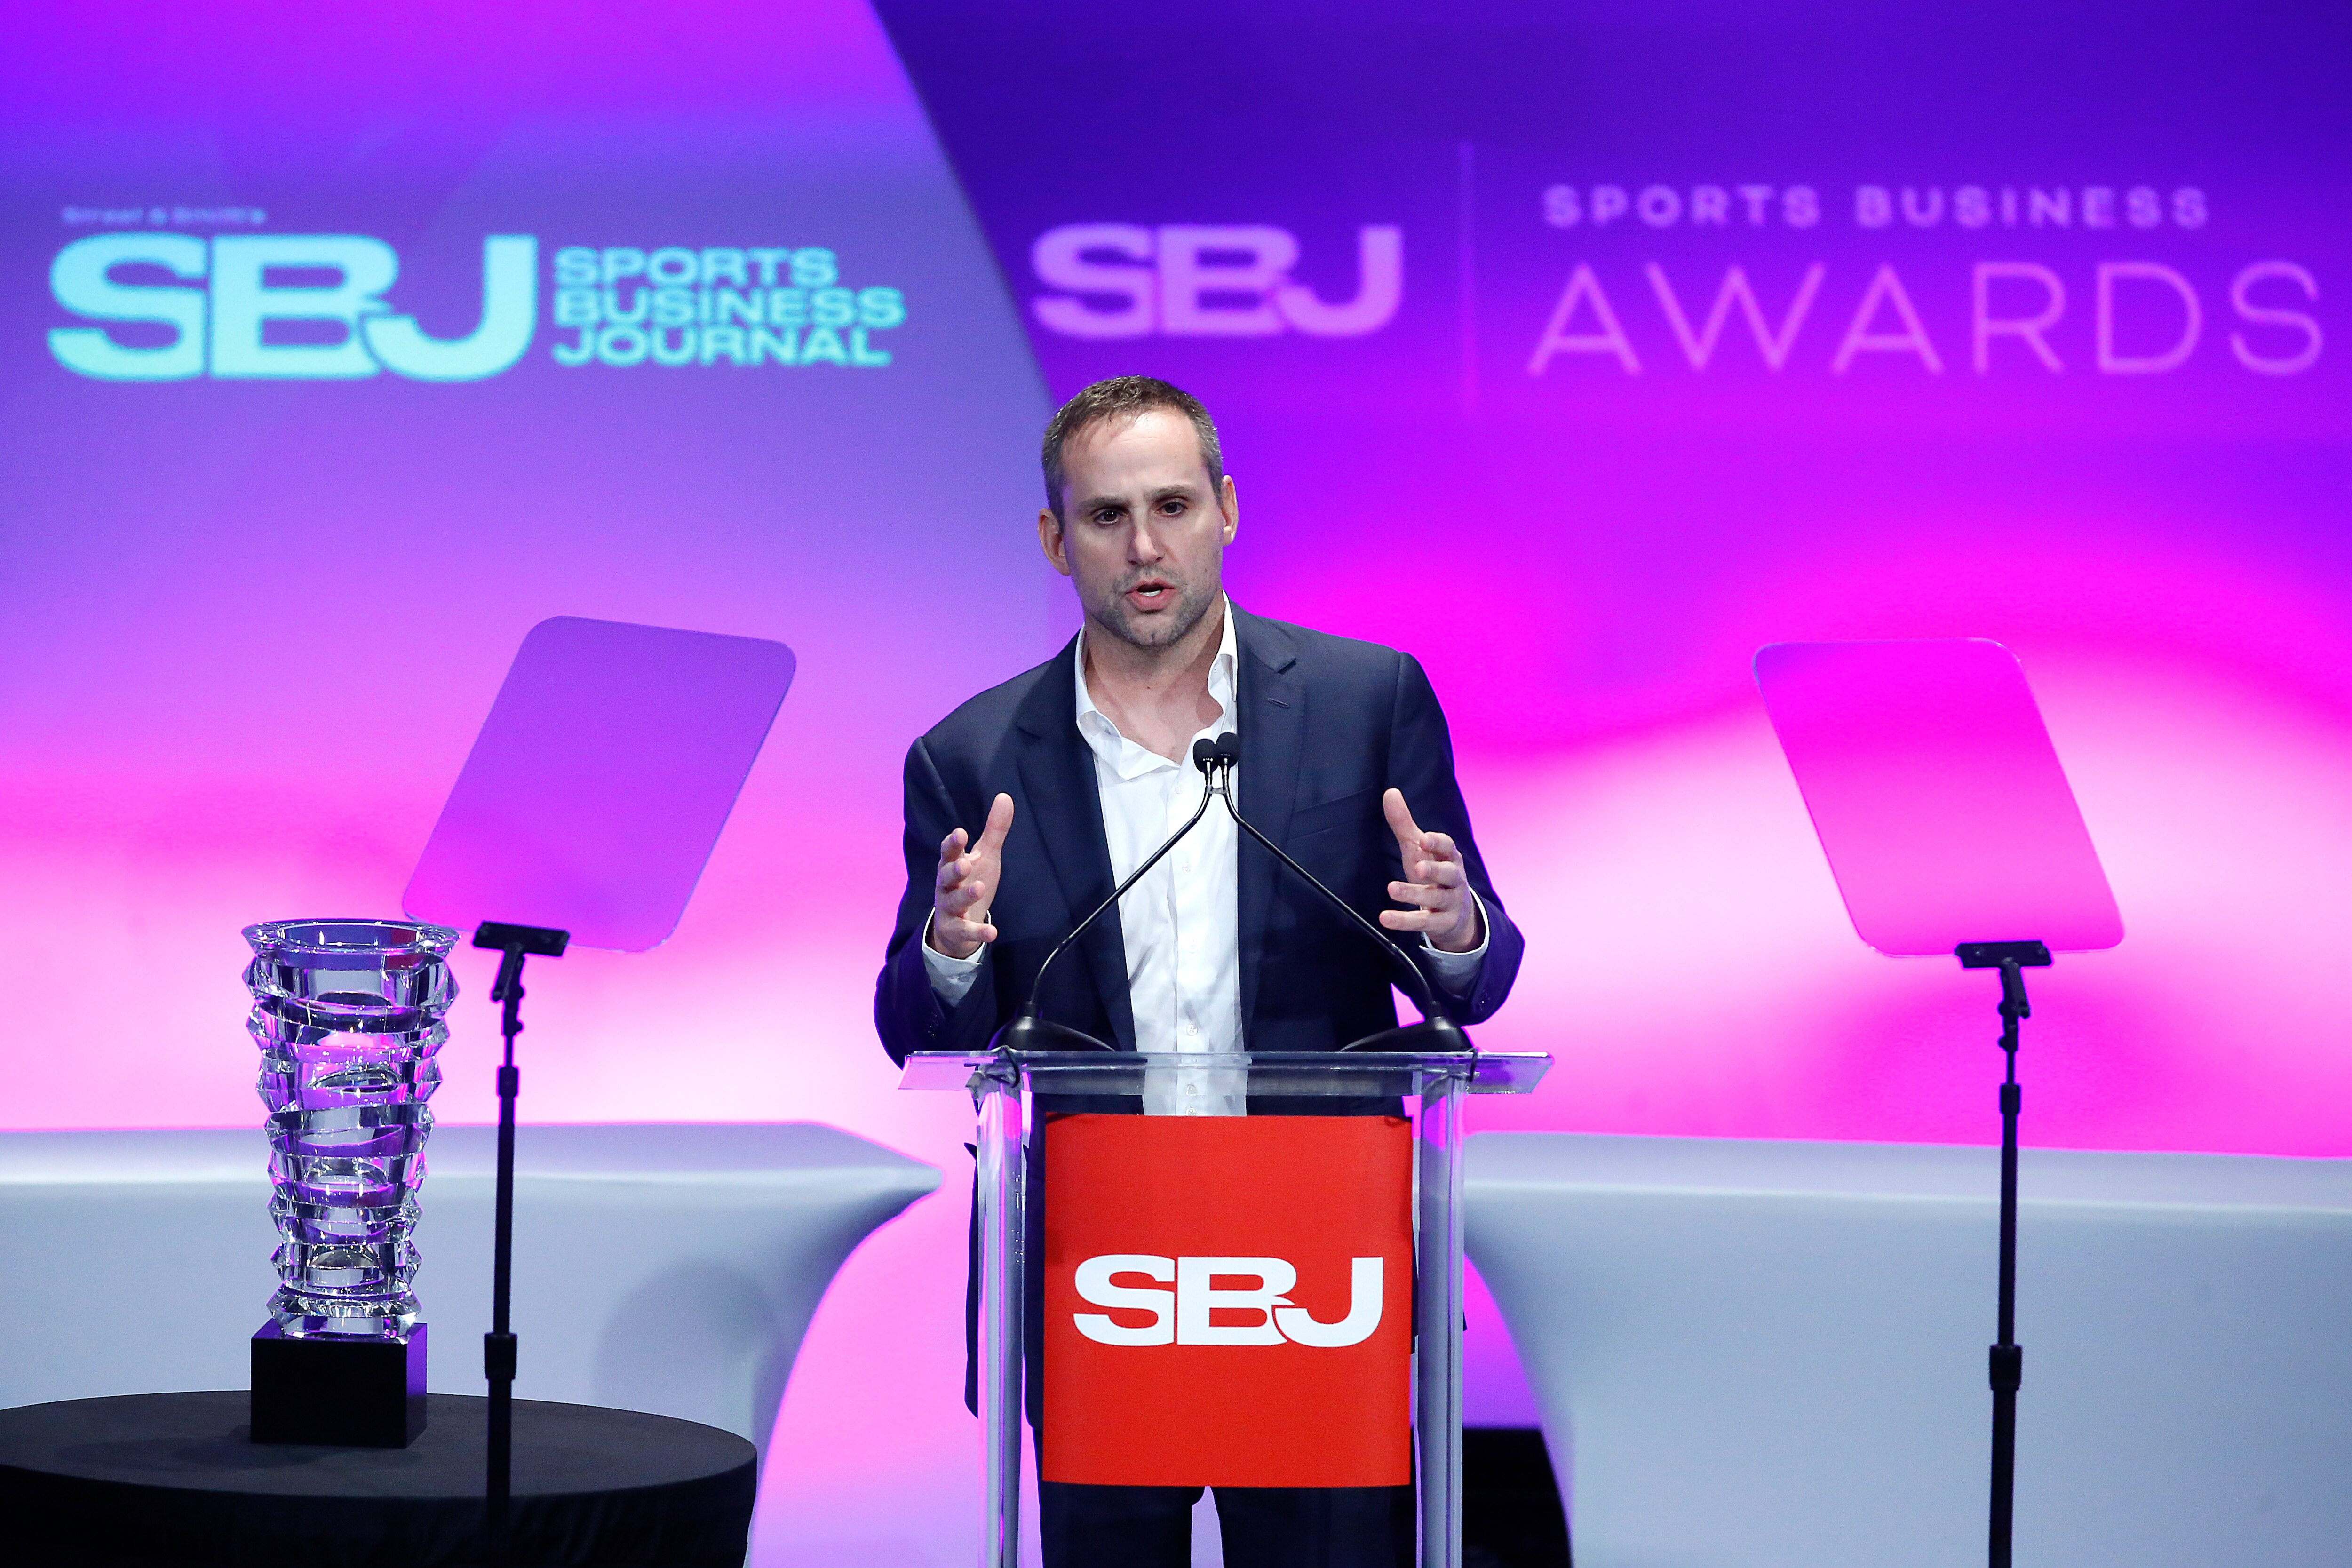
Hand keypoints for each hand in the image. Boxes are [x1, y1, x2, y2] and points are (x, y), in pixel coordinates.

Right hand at [930, 793, 1012, 960]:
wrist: (957, 926)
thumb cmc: (970, 881)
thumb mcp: (985, 856)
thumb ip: (994, 830)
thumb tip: (1005, 796)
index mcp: (952, 865)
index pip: (948, 852)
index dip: (952, 844)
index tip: (960, 833)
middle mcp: (946, 886)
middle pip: (945, 876)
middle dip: (954, 869)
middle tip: (965, 863)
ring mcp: (949, 909)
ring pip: (954, 901)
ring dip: (965, 895)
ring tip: (978, 887)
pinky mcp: (957, 930)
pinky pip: (966, 931)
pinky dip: (978, 932)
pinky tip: (993, 933)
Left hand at [1380, 789, 1481, 952]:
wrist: (1455, 915)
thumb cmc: (1433, 874)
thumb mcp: (1417, 849)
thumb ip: (1404, 824)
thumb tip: (1390, 792)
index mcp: (1449, 858)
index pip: (1447, 848)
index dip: (1437, 843)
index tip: (1424, 839)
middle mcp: (1454, 879)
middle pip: (1449, 874)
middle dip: (1435, 870)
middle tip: (1418, 867)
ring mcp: (1450, 903)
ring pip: (1436, 899)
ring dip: (1414, 894)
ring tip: (1392, 889)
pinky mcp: (1442, 923)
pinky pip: (1424, 922)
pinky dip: (1404, 921)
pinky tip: (1385, 918)